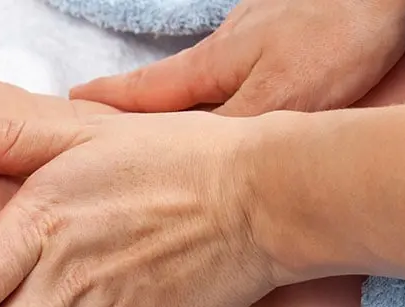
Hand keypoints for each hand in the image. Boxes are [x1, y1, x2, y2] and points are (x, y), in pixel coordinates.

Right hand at [71, 0, 404, 114]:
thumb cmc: (335, 34)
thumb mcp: (276, 100)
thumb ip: (226, 136)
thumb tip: (176, 173)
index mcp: (208, 67)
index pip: (140, 93)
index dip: (104, 107)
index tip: (69, 111)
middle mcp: (224, 52)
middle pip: (167, 89)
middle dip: (136, 111)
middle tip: (104, 128)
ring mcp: (258, 41)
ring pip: (209, 83)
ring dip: (186, 108)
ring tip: (171, 134)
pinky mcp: (293, 37)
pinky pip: (247, 76)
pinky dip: (232, 96)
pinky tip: (246, 105)